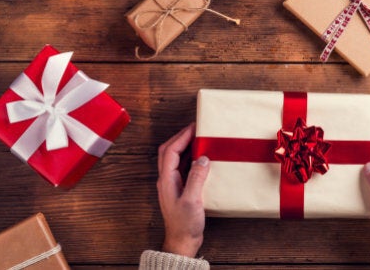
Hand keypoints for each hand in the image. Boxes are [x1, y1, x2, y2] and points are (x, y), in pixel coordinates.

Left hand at [156, 123, 210, 257]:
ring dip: (183, 146)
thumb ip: (197, 178)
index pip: (171, 151)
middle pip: (168, 151)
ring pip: (174, 159)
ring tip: (197, 139)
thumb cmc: (184, 224)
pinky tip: (200, 159)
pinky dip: (189, 158)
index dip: (181, 137)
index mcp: (167, 180)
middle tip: (194, 129)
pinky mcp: (179, 189)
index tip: (193, 127)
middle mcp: (167, 180)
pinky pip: (181, 168)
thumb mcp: (193, 200)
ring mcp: (172, 184)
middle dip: (180, 137)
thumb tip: (203, 159)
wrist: (182, 241)